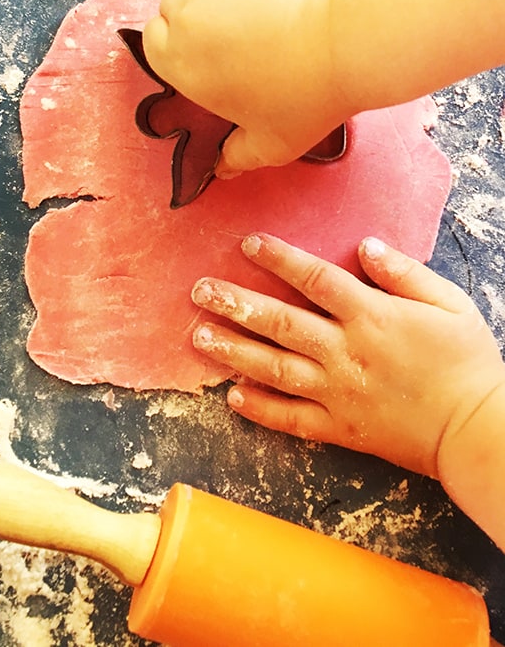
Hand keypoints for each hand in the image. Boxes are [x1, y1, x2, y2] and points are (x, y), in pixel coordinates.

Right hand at [143, 0, 347, 176]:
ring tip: (255, 22)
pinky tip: (274, 3)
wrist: (340, 42)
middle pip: (171, 12)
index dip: (174, 51)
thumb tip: (223, 168)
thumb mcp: (269, 146)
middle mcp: (185, 18)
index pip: (153, 44)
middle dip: (191, 24)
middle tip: (230, 44)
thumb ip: (237, 157)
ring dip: (215, 1)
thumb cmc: (300, 100)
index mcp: (179, 63)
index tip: (201, 63)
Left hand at [191, 234, 504, 478]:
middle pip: (281, 322)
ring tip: (199, 336)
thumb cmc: (467, 362)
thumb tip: (365, 245)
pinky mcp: (338, 429)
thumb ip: (405, 273)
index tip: (248, 243)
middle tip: (200, 290)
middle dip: (236, 303)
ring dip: (234, 351)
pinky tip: (232, 396)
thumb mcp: (450, 304)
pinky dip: (259, 408)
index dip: (279, 258)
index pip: (315, 279)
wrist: (475, 430)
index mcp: (372, 316)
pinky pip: (290, 419)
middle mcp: (345, 352)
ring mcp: (338, 393)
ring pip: (274, 369)